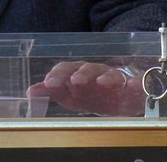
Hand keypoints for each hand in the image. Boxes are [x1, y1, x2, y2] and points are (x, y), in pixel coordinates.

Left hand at [27, 60, 143, 116]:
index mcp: (80, 74)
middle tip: (75, 81)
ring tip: (102, 82)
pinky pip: (137, 83)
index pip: (67, 69)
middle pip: (89, 68)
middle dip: (82, 74)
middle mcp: (97, 73)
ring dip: (106, 77)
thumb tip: (30, 92)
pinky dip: (137, 83)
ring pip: (111, 73)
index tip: (49, 84)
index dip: (58, 75)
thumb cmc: (94, 94)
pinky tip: (135, 85)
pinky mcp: (134, 85)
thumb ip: (52, 92)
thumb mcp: (72, 96)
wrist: (123, 97)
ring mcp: (116, 78)